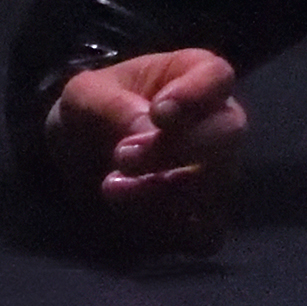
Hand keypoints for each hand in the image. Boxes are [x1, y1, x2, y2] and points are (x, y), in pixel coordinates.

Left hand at [42, 50, 245, 258]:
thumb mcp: (84, 95)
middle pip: (227, 134)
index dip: (195, 95)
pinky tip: (132, 214)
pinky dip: (168, 227)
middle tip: (123, 156)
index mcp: (191, 74)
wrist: (79, 158)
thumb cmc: (91, 110)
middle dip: (174, 149)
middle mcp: (215, 121)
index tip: (157, 113)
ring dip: (161, 192)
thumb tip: (147, 132)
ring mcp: (217, 172)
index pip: (217, 76)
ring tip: (111, 186)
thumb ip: (113, 106)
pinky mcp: (205, 217)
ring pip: (215, 186)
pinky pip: (205, 231)